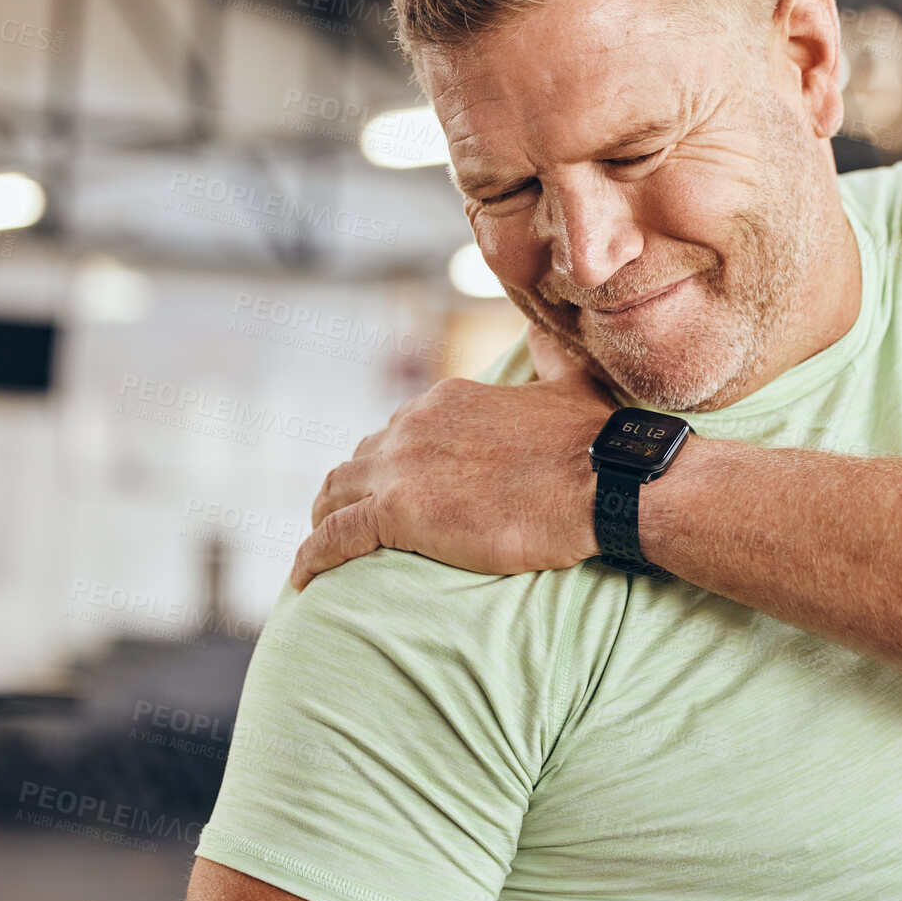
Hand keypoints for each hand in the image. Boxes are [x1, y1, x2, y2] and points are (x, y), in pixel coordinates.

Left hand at [289, 323, 615, 588]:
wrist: (599, 483)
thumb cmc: (592, 442)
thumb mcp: (569, 383)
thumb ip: (548, 354)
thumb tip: (545, 323)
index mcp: (448, 399)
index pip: (401, 427)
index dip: (393, 456)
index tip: (394, 480)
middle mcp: (414, 425)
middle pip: (363, 456)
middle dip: (352, 485)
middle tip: (350, 513)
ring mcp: (402, 468)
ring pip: (337, 490)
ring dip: (324, 516)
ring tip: (321, 540)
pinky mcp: (398, 513)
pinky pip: (336, 535)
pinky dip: (313, 555)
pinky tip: (302, 577)